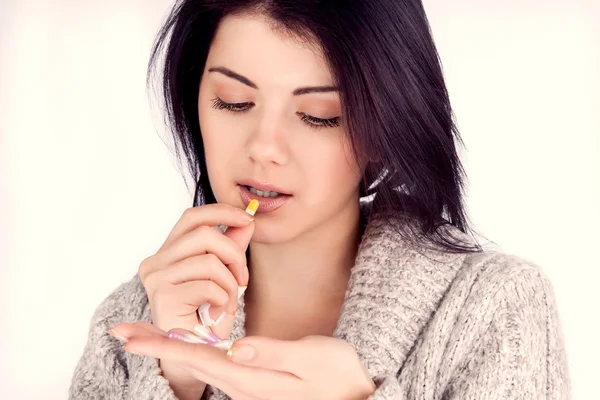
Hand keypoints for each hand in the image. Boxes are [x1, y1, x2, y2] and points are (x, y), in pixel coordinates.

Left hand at [112, 323, 375, 399]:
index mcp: (252, 379)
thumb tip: (236, 346)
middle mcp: (242, 386)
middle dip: (154, 345)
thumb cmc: (338, 374)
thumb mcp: (311, 359)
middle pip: (189, 361)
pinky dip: (193, 349)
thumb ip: (272, 353)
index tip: (129, 336)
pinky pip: (215, 364)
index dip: (161, 344)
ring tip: (144, 333)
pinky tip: (188, 342)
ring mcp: (247, 386)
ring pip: (200, 363)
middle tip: (122, 331)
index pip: (197, 357)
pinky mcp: (254, 382)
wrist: (357, 393)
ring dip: (170, 346)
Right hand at [135, 204, 253, 393]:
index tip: (248, 219)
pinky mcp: (162, 297)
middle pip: (205, 234)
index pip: (193, 216)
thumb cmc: (206, 315)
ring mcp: (156, 278)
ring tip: (229, 301)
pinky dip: (223, 299)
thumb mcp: (223, 275)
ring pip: (209, 261)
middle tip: (243, 278)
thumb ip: (231, 246)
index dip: (222, 212)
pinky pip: (207, 286)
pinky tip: (218, 312)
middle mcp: (156, 261)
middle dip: (234, 254)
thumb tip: (248, 220)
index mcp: (168, 251)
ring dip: (231, 284)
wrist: (191, 355)